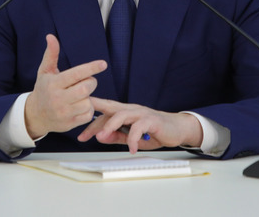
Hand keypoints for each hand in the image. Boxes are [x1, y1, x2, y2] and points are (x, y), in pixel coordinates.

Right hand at [24, 34, 106, 138]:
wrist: (34, 115)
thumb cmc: (43, 89)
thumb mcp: (45, 71)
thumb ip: (51, 54)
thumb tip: (51, 36)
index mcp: (53, 83)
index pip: (75, 74)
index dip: (90, 68)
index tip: (103, 64)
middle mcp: (58, 98)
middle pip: (85, 88)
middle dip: (90, 82)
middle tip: (86, 81)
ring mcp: (63, 112)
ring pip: (88, 102)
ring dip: (88, 97)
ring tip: (80, 95)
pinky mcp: (69, 124)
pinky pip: (88, 115)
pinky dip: (88, 109)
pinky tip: (79, 106)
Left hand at [78, 97, 202, 153]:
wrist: (177, 128)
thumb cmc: (155, 131)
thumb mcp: (132, 136)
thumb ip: (117, 135)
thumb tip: (100, 137)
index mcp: (125, 112)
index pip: (104, 114)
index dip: (91, 124)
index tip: (80, 136)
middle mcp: (131, 109)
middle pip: (109, 109)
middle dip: (94, 120)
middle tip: (84, 135)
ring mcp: (141, 113)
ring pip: (121, 115)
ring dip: (110, 126)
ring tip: (102, 138)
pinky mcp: (152, 120)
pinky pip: (139, 127)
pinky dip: (133, 139)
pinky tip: (131, 149)